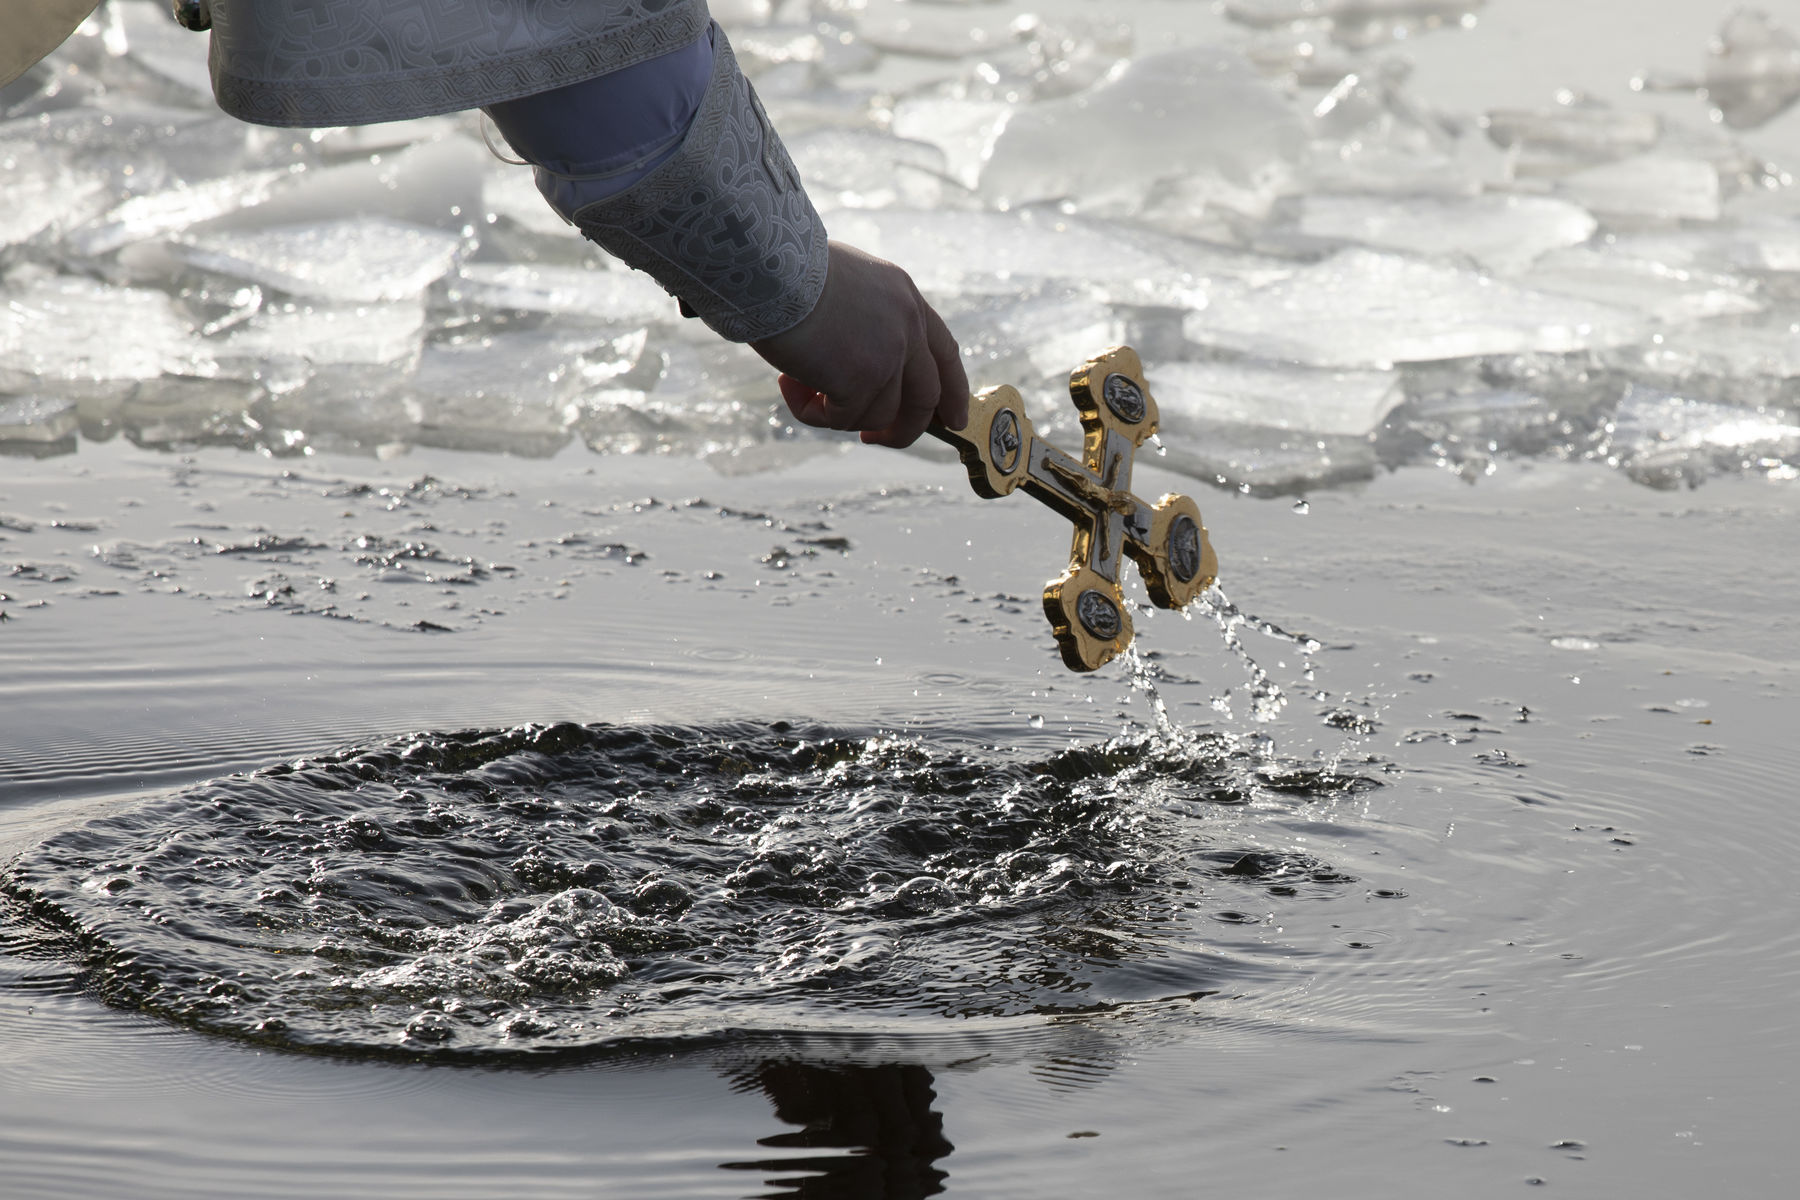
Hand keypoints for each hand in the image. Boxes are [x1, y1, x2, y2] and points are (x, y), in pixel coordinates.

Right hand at [749, 241, 968, 448]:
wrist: (768, 265)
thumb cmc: (789, 268)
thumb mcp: (848, 284)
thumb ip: (866, 318)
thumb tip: (854, 363)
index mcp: (907, 299)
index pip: (944, 353)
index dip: (952, 391)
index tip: (952, 419)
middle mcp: (907, 328)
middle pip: (925, 397)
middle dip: (904, 428)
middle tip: (873, 438)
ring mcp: (888, 356)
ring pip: (879, 415)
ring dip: (836, 412)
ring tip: (797, 385)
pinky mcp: (859, 381)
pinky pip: (841, 419)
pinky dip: (811, 411)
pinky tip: (787, 383)